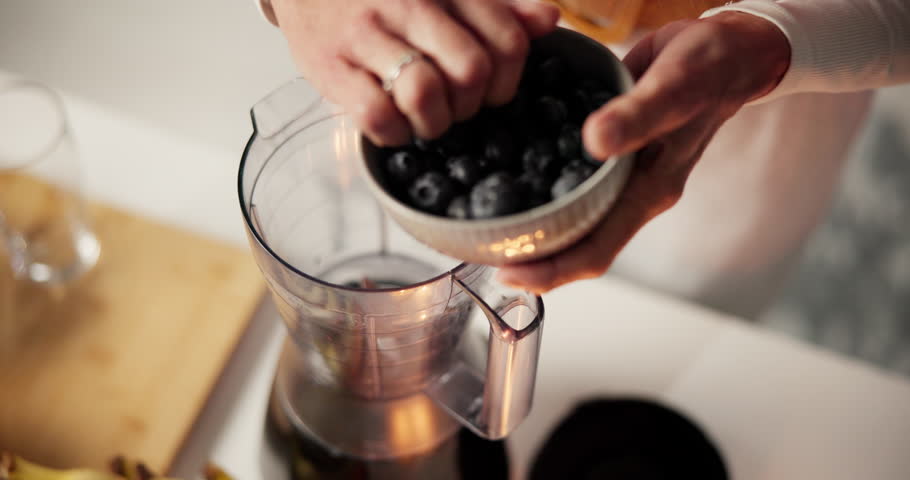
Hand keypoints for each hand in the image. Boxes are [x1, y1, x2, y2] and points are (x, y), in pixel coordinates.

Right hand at [270, 0, 557, 145]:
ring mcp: (367, 35)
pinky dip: (392, 132)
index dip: (508, 81)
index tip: (489, 92)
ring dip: (434, 122)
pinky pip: (375, 114)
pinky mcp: (330, 66)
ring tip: (423, 118)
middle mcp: (408, 5)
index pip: (508, 40)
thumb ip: (496, 7)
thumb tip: (549, 20)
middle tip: (453, 108)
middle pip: (471, 70)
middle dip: (471, 106)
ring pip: (424, 91)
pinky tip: (390, 124)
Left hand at [497, 12, 790, 293]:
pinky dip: (537, 184)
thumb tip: (594, 142)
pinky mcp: (609, 155)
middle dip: (530, 255)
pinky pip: (569, 181)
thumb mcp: (677, 85)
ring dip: (531, 224)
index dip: (551, 269)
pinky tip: (507, 174)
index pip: (595, 251)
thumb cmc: (711, 67)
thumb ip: (638, 115)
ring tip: (487, 223)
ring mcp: (620, 177)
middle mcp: (631, 193)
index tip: (507, 271)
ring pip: (569, 216)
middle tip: (483, 250)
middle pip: (575, 244)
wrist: (725, 50)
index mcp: (648, 192)